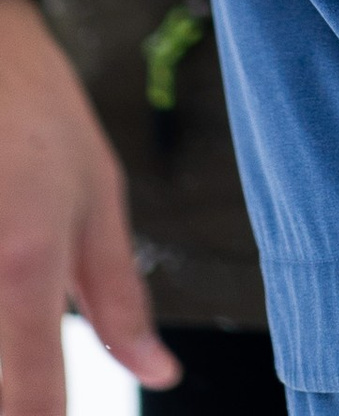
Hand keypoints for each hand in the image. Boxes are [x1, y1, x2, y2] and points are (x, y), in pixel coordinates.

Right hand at [0, 0, 178, 405]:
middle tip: (42, 321)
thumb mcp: (98, 197)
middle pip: (0, 381)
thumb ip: (121, 300)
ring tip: (21, 249)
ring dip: (6, 338)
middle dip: (20, 381)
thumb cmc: (36, 114)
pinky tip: (4, 273)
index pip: (30, 400)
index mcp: (25, 265)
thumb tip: (161, 372)